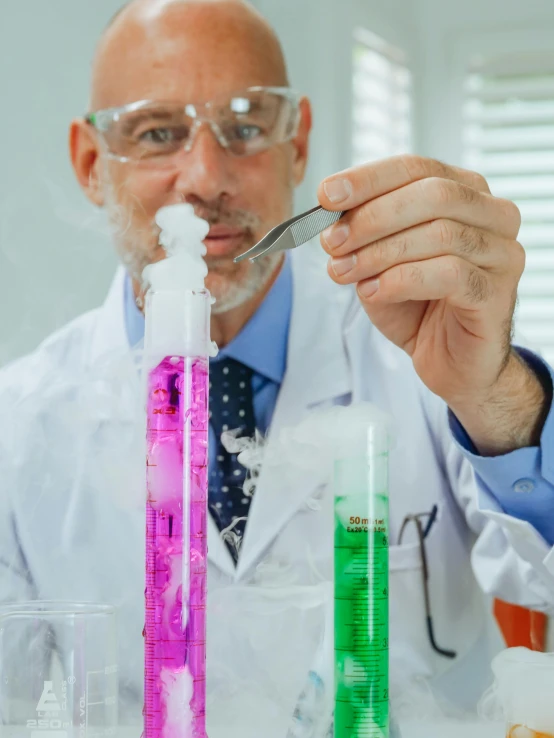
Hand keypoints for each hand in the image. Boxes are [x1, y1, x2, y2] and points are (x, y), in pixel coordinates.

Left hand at [318, 155, 547, 452]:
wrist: (450, 363)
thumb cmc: (418, 307)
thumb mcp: (380, 261)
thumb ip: (363, 234)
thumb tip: (331, 214)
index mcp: (464, 193)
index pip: (416, 168)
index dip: (369, 178)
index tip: (326, 195)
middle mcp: (493, 215)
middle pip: (433, 194)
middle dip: (372, 216)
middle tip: (331, 242)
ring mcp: (502, 253)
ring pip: (440, 234)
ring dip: (379, 253)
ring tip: (343, 272)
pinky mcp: (498, 293)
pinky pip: (449, 274)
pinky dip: (401, 280)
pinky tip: (373, 292)